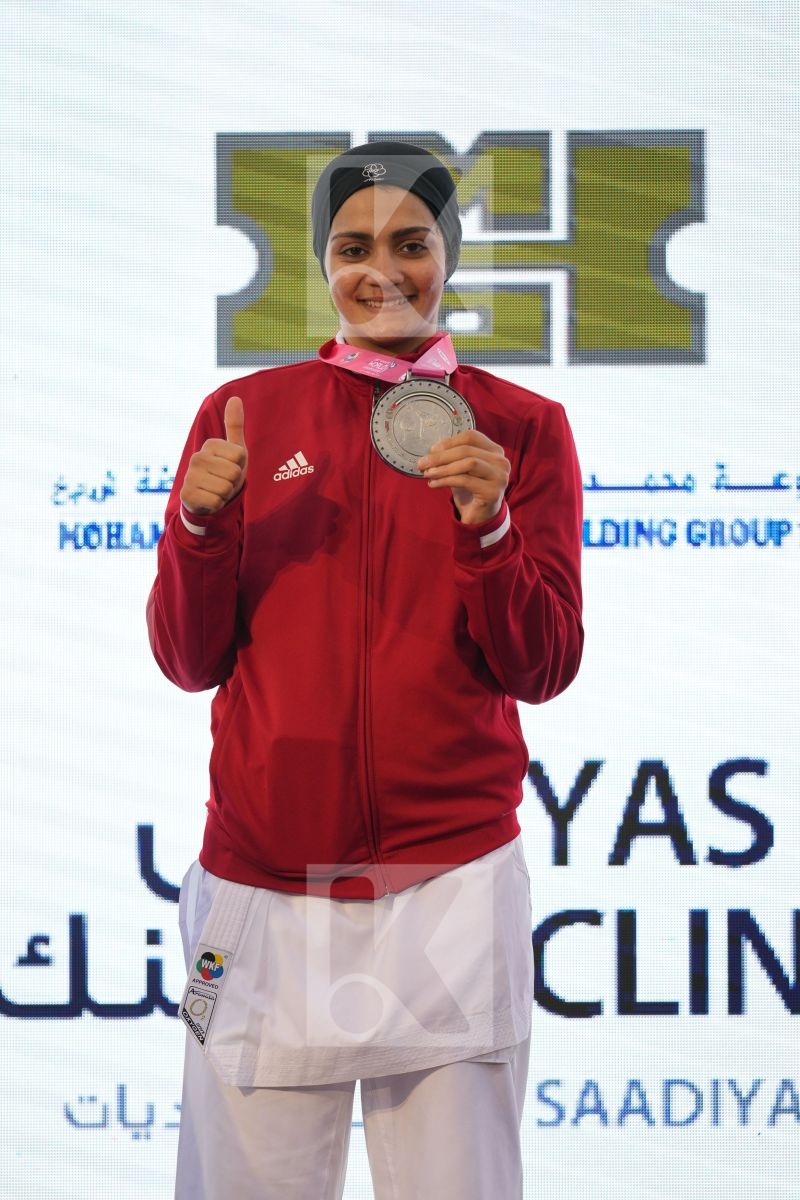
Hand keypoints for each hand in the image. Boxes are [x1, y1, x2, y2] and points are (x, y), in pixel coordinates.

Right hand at [180, 395, 247, 513]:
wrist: (207, 499)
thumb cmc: (225, 473)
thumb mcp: (235, 450)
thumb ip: (235, 425)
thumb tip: (235, 397)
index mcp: (210, 445)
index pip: (240, 456)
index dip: (240, 466)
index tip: (230, 468)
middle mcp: (197, 457)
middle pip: (234, 473)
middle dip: (233, 482)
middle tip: (223, 481)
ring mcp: (190, 476)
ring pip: (225, 488)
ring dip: (225, 494)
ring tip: (217, 491)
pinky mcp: (187, 494)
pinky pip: (216, 501)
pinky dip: (217, 504)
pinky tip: (209, 500)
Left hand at [418, 430, 509, 524]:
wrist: (480, 517)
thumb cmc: (470, 491)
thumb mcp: (461, 469)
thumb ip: (452, 457)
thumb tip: (432, 452)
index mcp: (495, 451)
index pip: (471, 437)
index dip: (449, 442)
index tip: (432, 450)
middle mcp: (501, 461)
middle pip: (467, 450)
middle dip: (441, 456)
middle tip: (423, 463)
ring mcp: (499, 476)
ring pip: (468, 463)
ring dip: (443, 468)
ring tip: (428, 474)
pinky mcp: (493, 491)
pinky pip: (465, 480)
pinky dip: (445, 480)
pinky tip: (434, 483)